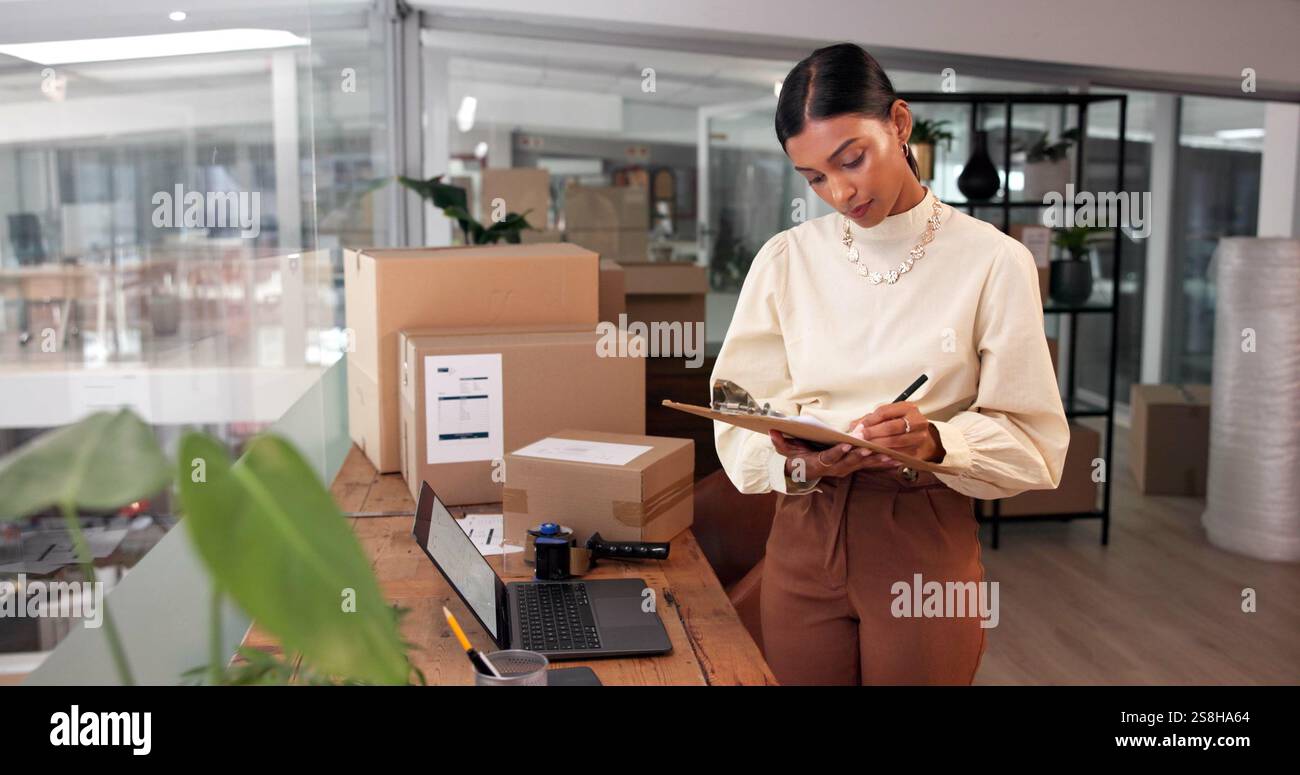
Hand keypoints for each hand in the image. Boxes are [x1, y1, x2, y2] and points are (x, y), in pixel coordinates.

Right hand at [769, 430, 898, 482]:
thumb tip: (771, 430)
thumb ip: (779, 441)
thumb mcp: (785, 450)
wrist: (804, 473)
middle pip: (849, 461)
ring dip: (876, 460)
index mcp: (819, 462)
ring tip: (890, 456)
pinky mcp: (853, 468)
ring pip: (862, 465)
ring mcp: (846, 469)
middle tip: (872, 445)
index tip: (847, 444)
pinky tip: (896, 461)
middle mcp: (834, 468)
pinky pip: (869, 466)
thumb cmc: (796, 458)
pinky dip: (882, 463)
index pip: (829, 457)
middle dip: (861, 453)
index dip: (838, 452)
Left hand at [848, 401, 944, 463]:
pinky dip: (886, 456)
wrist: (920, 437)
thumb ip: (869, 420)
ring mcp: (919, 437)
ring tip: (863, 449)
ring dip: (877, 446)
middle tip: (858, 439)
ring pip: (895, 442)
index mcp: (907, 408)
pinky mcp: (918, 452)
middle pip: (891, 427)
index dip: (870, 420)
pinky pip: (899, 455)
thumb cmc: (898, 424)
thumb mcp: (886, 417)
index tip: (858, 428)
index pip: (885, 412)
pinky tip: (876, 456)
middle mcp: (917, 421)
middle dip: (872, 434)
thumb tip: (853, 428)